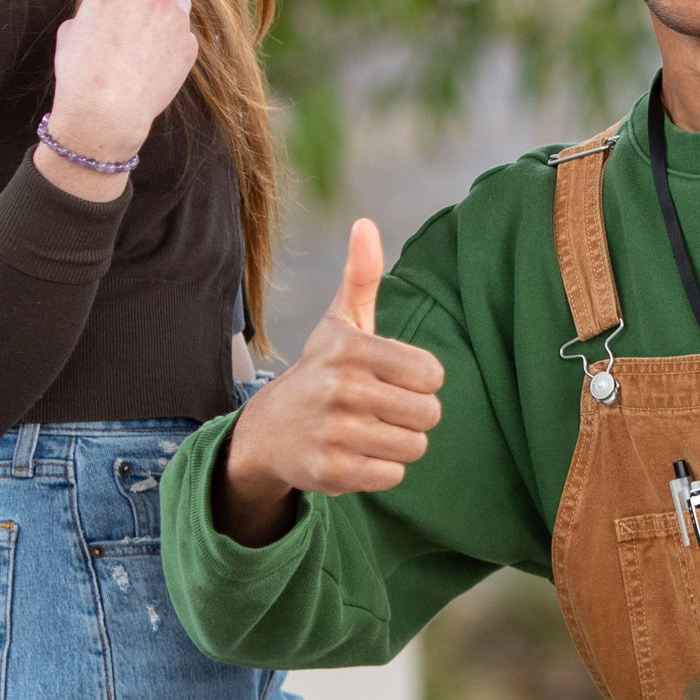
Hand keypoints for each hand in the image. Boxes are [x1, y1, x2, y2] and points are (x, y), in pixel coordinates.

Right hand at [37, 0, 259, 200]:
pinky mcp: (192, 46)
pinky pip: (176, 42)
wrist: (102, 114)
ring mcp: (180, 17)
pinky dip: (161, 55)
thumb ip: (107, 6)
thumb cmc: (78, 69)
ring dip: (155, 28)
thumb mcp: (79, 25)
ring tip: (128, 58)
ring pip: (172, 11)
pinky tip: (143, 73)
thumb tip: (129, 16)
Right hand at [215, 219, 444, 543]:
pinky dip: (381, 470)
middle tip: (380, 409)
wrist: (266, 432)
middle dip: (413, 415)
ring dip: (398, 443)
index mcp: (352, 349)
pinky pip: (393, 476)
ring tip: (367, 431)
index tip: (392, 379)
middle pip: (428, 414)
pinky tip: (354, 454)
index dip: (419, 381)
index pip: (433, 374)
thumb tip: (365, 223)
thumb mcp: (339, 323)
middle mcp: (341, 388)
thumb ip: (361, 276)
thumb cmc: (319, 372)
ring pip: (414, 447)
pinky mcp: (331, 472)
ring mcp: (334, 432)